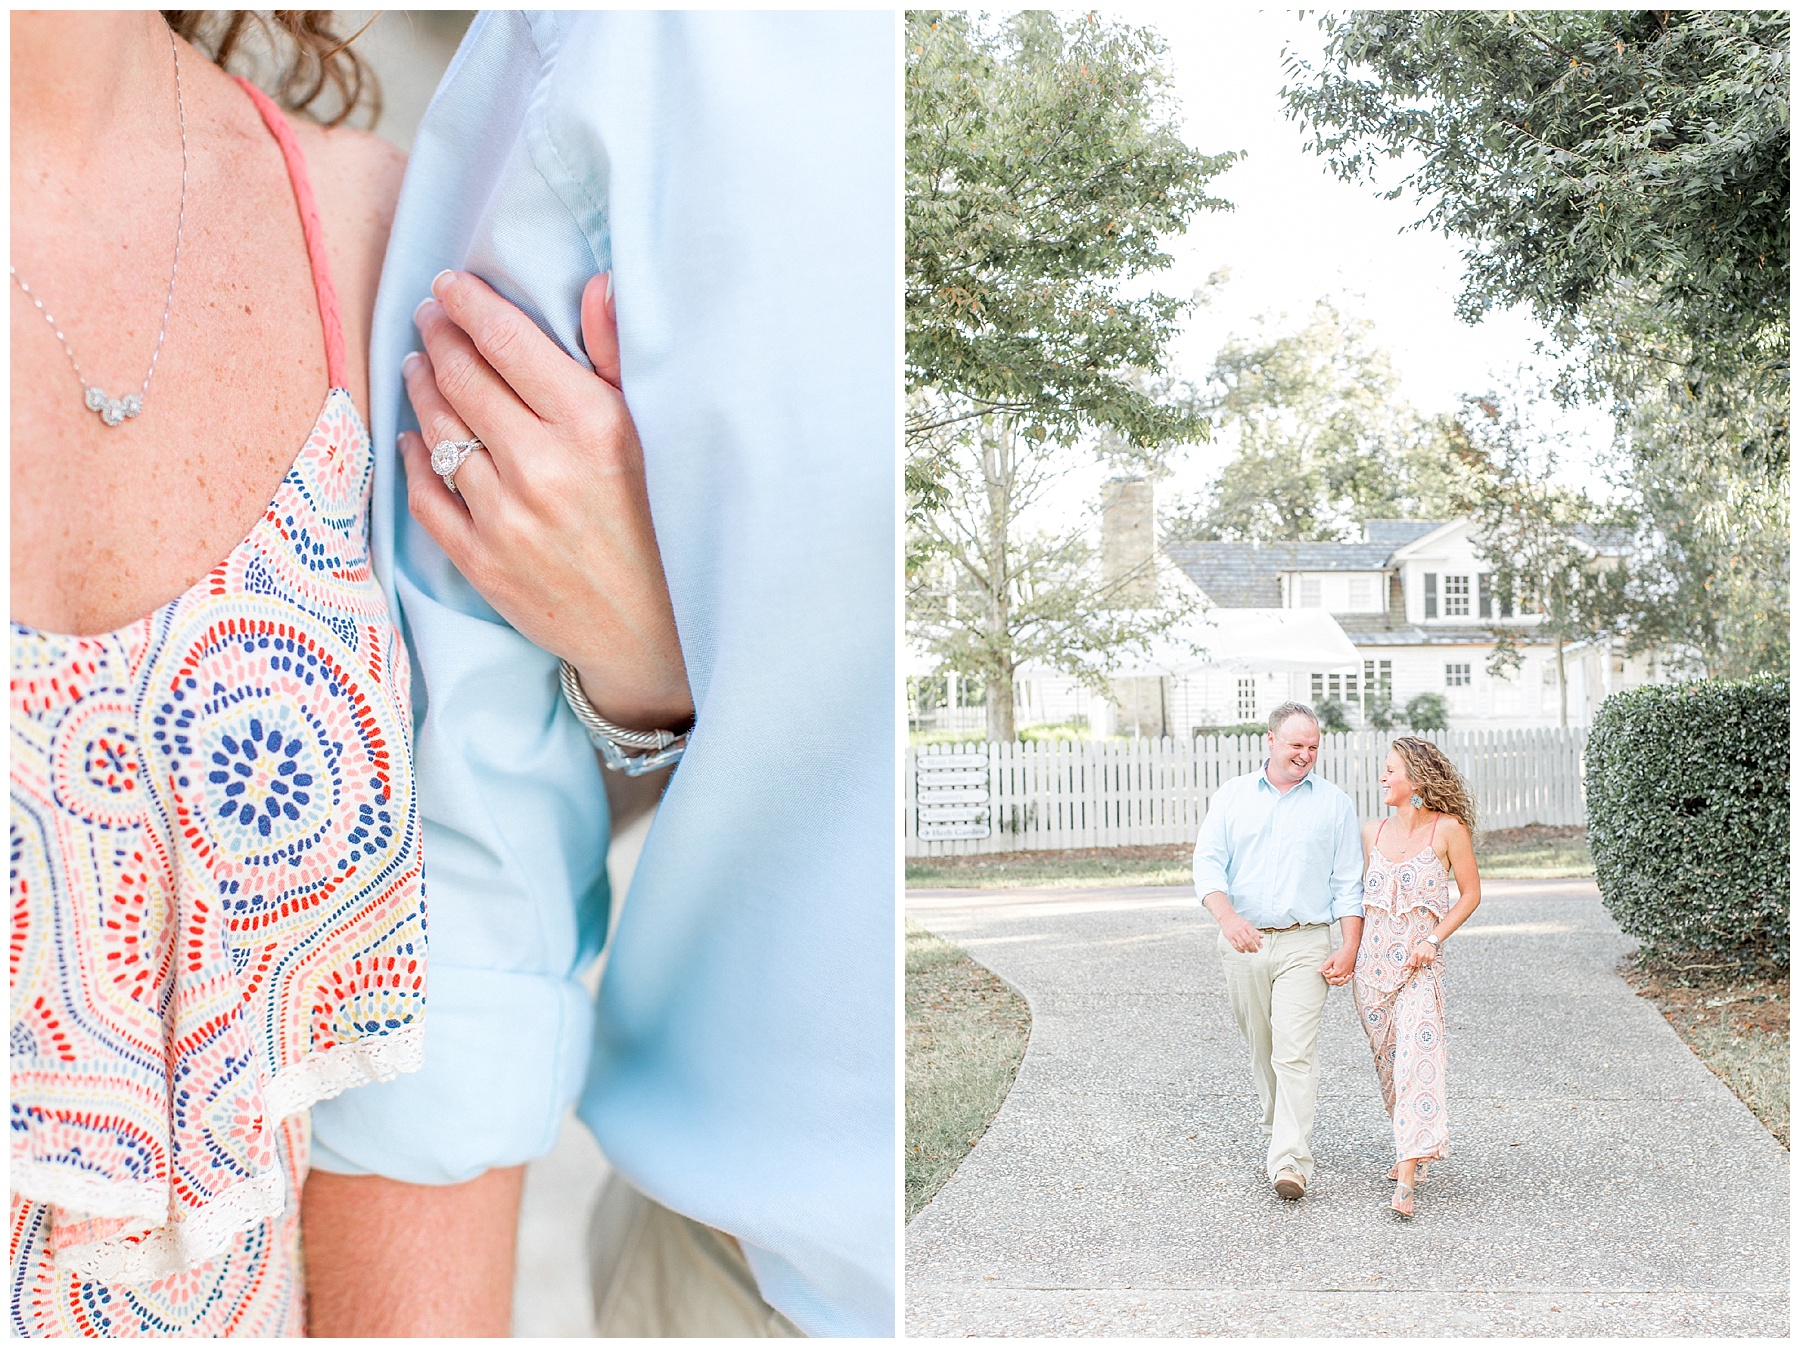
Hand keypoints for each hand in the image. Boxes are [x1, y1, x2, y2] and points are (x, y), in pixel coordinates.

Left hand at [399, 270, 691, 733]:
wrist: (653, 633)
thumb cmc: (662, 524)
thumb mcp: (652, 435)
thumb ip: (617, 358)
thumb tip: (595, 285)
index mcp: (593, 426)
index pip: (507, 343)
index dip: (468, 305)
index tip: (449, 284)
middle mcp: (543, 467)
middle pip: (464, 379)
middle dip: (438, 336)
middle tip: (429, 317)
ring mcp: (506, 518)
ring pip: (438, 431)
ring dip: (422, 387)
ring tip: (419, 363)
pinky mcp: (482, 561)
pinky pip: (428, 496)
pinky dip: (416, 458)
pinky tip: (415, 436)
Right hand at [1216, 909, 1262, 953]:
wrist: (1226, 917)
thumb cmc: (1237, 921)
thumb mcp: (1247, 924)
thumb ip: (1254, 930)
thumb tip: (1262, 937)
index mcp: (1246, 925)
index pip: (1254, 935)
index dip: (1258, 942)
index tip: (1261, 947)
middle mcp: (1240, 929)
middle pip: (1248, 941)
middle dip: (1253, 948)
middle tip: (1256, 951)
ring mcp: (1234, 934)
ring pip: (1242, 944)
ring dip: (1248, 949)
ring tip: (1251, 951)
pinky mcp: (1229, 937)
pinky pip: (1235, 946)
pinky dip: (1240, 950)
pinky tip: (1243, 951)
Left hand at [1319, 945, 1355, 985]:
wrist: (1350, 950)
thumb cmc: (1340, 954)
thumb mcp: (1331, 959)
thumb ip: (1324, 966)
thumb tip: (1318, 971)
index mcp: (1337, 971)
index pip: (1328, 977)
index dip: (1325, 974)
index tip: (1325, 969)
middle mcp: (1343, 974)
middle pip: (1334, 982)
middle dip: (1330, 979)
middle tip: (1328, 974)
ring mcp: (1347, 974)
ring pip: (1341, 983)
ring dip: (1336, 981)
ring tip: (1333, 978)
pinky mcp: (1350, 973)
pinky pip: (1347, 980)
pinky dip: (1343, 981)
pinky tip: (1341, 978)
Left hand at [1406, 938, 1438, 969]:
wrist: (1429, 943)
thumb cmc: (1420, 947)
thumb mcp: (1414, 951)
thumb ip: (1410, 959)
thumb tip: (1405, 965)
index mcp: (1415, 953)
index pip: (1412, 964)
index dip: (1413, 963)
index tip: (1414, 961)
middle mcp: (1420, 955)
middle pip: (1418, 965)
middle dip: (1418, 963)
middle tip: (1419, 958)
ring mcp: (1426, 957)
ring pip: (1423, 965)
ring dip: (1423, 962)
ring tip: (1424, 957)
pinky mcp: (1431, 958)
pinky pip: (1428, 964)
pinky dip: (1428, 962)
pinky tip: (1427, 957)